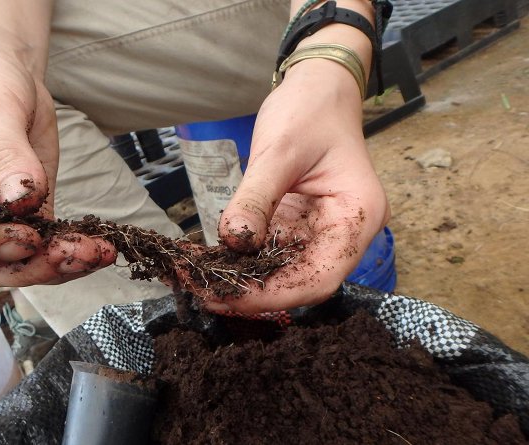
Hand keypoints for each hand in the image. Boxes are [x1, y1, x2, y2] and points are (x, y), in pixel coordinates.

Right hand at [0, 55, 115, 286]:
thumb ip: (5, 154)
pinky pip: (42, 251)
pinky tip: (101, 248)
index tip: (21, 237)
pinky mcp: (22, 224)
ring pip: (15, 266)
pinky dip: (72, 253)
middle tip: (72, 252)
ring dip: (56, 265)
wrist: (9, 77)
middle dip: (27, 266)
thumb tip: (22, 200)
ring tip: (97, 252)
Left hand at [197, 59, 389, 313]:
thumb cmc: (309, 110)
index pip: (320, 276)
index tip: (231, 297)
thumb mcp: (279, 151)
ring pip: (283, 271)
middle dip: (252, 292)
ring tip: (197, 279)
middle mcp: (344, 231)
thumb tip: (233, 240)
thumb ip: (256, 198)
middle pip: (301, 280)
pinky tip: (208, 260)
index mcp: (358, 215)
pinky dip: (241, 259)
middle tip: (203, 292)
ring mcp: (321, 230)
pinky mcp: (298, 225)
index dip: (276, 294)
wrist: (318, 87)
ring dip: (242, 279)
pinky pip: (270, 251)